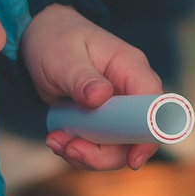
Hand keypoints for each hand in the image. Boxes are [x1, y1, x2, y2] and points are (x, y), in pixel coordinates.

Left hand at [24, 4, 164, 169]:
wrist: (40, 35)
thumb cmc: (55, 40)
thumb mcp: (64, 58)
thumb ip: (83, 79)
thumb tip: (102, 97)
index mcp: (131, 68)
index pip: (154, 105)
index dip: (150, 134)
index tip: (133, 160)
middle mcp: (129, 91)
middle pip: (136, 136)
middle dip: (104, 153)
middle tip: (70, 150)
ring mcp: (116, 108)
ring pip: (116, 147)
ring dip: (85, 154)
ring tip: (55, 142)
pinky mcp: (101, 119)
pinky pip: (98, 145)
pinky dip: (77, 149)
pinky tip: (56, 139)